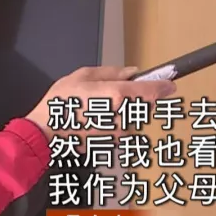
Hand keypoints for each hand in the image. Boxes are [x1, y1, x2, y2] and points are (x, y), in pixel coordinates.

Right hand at [24, 66, 177, 134]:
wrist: (45, 133)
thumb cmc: (60, 104)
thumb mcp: (83, 76)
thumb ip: (112, 72)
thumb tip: (132, 73)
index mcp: (117, 96)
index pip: (151, 91)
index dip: (163, 87)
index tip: (170, 85)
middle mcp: (122, 116)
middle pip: (145, 105)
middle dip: (138, 99)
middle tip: (115, 94)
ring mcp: (119, 132)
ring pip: (134, 118)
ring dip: (126, 112)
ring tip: (98, 107)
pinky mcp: (113, 142)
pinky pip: (123, 128)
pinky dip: (116, 123)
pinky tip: (96, 119)